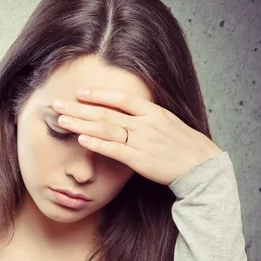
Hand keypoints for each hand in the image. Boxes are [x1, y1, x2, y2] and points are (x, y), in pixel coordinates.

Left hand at [52, 89, 223, 185]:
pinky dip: (97, 143)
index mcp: (153, 112)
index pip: (121, 98)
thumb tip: (124, 111)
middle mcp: (146, 124)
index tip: (79, 93)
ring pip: (106, 129)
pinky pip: (114, 150)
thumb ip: (145, 116)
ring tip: (62, 120)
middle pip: (106, 112)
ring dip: (81, 124)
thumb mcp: (167, 122)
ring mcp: (142, 141)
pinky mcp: (140, 160)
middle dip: (79, 108)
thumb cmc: (183, 145)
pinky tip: (81, 139)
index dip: (98, 95)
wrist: (202, 167)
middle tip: (57, 104)